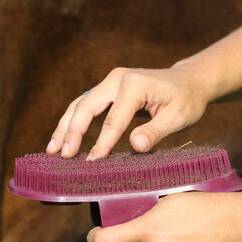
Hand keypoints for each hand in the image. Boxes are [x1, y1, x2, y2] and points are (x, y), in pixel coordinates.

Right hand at [46, 66, 209, 159]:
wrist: (189, 81)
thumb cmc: (187, 100)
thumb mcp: (179, 117)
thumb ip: (156, 131)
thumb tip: (135, 146)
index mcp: (134, 84)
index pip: (113, 119)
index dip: (102, 143)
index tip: (92, 163)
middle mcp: (117, 78)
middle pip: (86, 106)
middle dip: (72, 131)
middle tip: (62, 156)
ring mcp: (110, 82)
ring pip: (79, 104)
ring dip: (65, 126)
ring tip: (52, 149)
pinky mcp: (107, 89)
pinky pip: (85, 105)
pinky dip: (72, 121)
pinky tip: (63, 138)